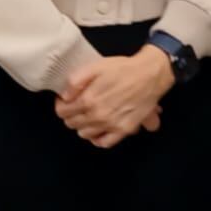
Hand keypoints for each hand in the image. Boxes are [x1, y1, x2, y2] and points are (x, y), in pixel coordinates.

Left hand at [54, 46, 173, 147]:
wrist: (149, 75)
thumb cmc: (122, 69)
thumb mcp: (94, 67)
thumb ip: (75, 81)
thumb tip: (64, 96)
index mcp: (88, 100)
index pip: (63, 112)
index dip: (61, 105)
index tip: (65, 100)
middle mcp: (98, 116)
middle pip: (72, 124)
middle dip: (70, 115)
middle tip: (76, 106)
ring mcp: (111, 125)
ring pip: (85, 134)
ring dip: (82, 126)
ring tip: (88, 116)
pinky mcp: (124, 130)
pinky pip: (104, 143)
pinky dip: (98, 139)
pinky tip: (98, 130)